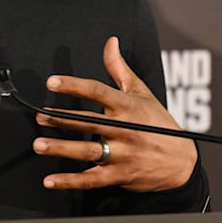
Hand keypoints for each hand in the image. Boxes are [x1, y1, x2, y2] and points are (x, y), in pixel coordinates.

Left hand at [32, 36, 196, 192]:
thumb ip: (120, 69)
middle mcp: (124, 130)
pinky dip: (70, 181)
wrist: (182, 163)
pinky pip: (91, 179)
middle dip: (61, 119)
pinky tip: (50, 180)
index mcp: (128, 107)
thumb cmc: (159, 124)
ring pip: (87, 152)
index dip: (74, 86)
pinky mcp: (119, 175)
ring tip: (39, 145)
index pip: (98, 92)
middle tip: (39, 116)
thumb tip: (110, 41)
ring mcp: (122, 155)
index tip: (52, 82)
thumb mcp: (142, 93)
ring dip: (61, 149)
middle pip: (88, 123)